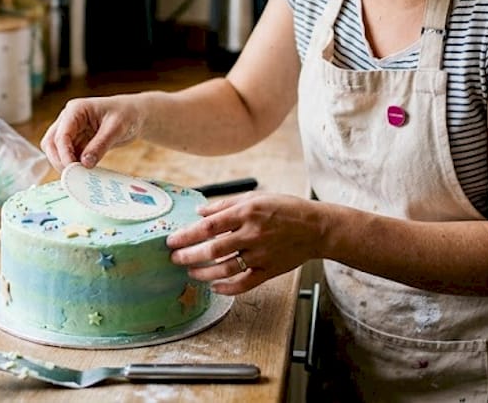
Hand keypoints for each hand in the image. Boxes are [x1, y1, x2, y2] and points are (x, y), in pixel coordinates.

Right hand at [39, 95, 142, 170]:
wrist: (136, 115)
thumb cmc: (127, 114)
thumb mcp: (116, 128)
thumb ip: (100, 145)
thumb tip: (85, 164)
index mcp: (76, 110)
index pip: (61, 134)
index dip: (64, 153)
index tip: (73, 169)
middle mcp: (69, 119)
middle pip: (51, 143)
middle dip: (58, 160)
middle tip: (73, 176)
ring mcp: (71, 131)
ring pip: (56, 151)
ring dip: (64, 164)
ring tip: (78, 176)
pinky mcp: (77, 141)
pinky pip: (68, 156)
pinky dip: (72, 165)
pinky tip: (82, 174)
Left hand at [166, 192, 322, 295]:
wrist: (316, 228)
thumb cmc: (285, 209)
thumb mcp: (255, 198)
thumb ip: (225, 205)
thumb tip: (199, 211)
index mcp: (247, 213)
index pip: (208, 227)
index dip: (186, 235)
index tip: (171, 241)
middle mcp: (252, 235)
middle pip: (212, 251)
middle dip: (188, 256)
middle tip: (174, 258)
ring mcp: (260, 255)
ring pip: (224, 270)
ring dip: (203, 273)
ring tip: (190, 271)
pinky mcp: (269, 271)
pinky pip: (243, 284)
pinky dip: (226, 288)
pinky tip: (214, 287)